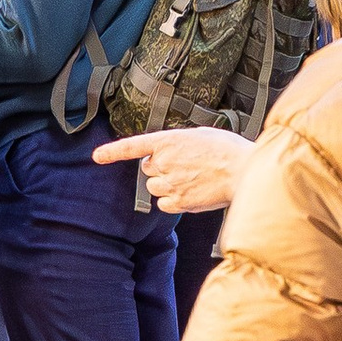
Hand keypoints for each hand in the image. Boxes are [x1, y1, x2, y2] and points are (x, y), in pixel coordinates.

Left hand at [92, 125, 250, 211]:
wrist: (244, 170)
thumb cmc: (228, 151)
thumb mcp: (199, 135)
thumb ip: (178, 143)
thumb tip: (171, 154)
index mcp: (169, 140)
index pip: (133, 146)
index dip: (112, 152)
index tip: (97, 156)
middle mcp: (164, 161)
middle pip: (148, 169)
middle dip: (161, 168)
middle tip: (185, 167)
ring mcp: (170, 182)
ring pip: (155, 187)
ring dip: (167, 185)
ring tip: (192, 180)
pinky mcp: (178, 202)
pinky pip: (164, 204)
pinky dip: (174, 201)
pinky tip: (191, 193)